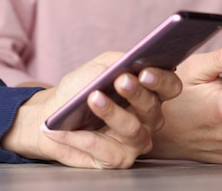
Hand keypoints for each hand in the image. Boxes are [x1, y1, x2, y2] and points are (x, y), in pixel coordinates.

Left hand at [1, 51, 182, 168]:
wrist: (51, 115)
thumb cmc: (80, 89)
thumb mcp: (99, 67)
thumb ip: (118, 62)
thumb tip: (132, 63)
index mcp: (150, 93)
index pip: (169, 87)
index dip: (161, 80)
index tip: (144, 72)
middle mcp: (149, 118)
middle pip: (153, 108)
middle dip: (137, 94)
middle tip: (121, 81)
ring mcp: (136, 140)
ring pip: (132, 129)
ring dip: (112, 113)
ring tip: (93, 98)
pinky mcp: (119, 159)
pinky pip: (107, 151)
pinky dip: (85, 138)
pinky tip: (69, 129)